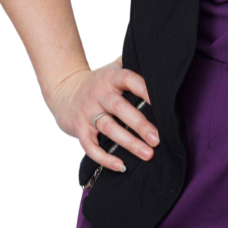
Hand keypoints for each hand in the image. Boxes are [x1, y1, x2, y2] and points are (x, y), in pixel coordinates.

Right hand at [45, 57, 158, 172]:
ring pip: (108, 128)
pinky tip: (121, 165)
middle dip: (141, 125)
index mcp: (111, 78)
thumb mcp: (114, 68)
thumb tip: (163, 61)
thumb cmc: (99, 81)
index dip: (145, 89)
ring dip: (129, 143)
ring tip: (148, 154)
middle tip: (158, 139)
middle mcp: (99, 94)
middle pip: (121, 109)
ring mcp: (87, 112)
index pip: (129, 80)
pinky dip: (104, 158)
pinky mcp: (79, 129)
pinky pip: (90, 146)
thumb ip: (134, 63)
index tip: (163, 102)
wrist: (64, 90)